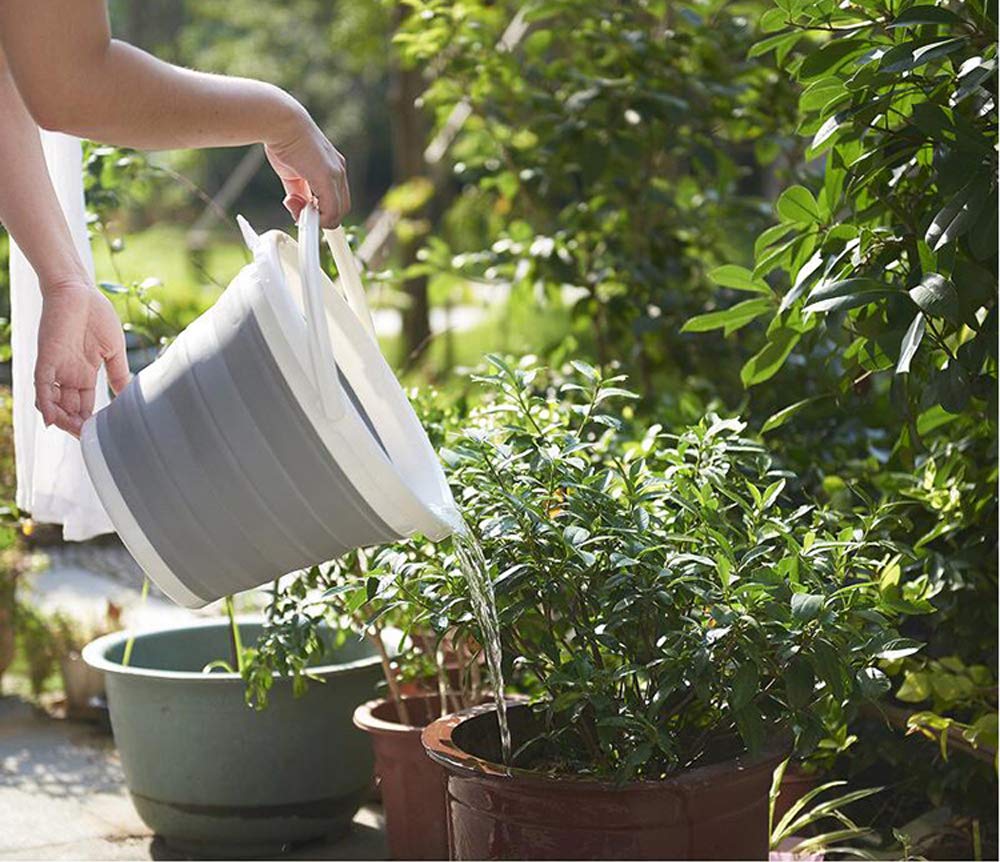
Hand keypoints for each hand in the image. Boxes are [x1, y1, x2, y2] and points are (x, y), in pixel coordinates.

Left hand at [35, 279, 129, 436]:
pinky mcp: (46, 359)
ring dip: (62, 420)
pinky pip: (42, 387)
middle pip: (69, 409)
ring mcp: (57, 368)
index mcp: (86, 373)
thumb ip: (119, 374)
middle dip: (77, 426)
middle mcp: (69, 374)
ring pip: (54, 403)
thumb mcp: (114, 350)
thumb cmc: (97, 315)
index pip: (85, 405)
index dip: (90, 421)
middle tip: (88, 438)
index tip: (102, 435)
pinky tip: (53, 420)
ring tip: (76, 432)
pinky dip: (46, 405)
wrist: (78, 290)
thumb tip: (129, 395)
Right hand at [265, 107, 349, 228]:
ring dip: (317, 219)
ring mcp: (336, 174)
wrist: (280, 122)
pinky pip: (331, 211)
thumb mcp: (292, 172)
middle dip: (321, 218)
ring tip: (296, 209)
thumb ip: (298, 191)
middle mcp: (339, 171)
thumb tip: (298, 206)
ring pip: (338, 213)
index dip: (323, 211)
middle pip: (341, 209)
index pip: (337, 199)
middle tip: (300, 214)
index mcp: (333, 167)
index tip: (305, 212)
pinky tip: (300, 210)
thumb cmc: (283, 142)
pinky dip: (319, 219)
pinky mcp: (328, 177)